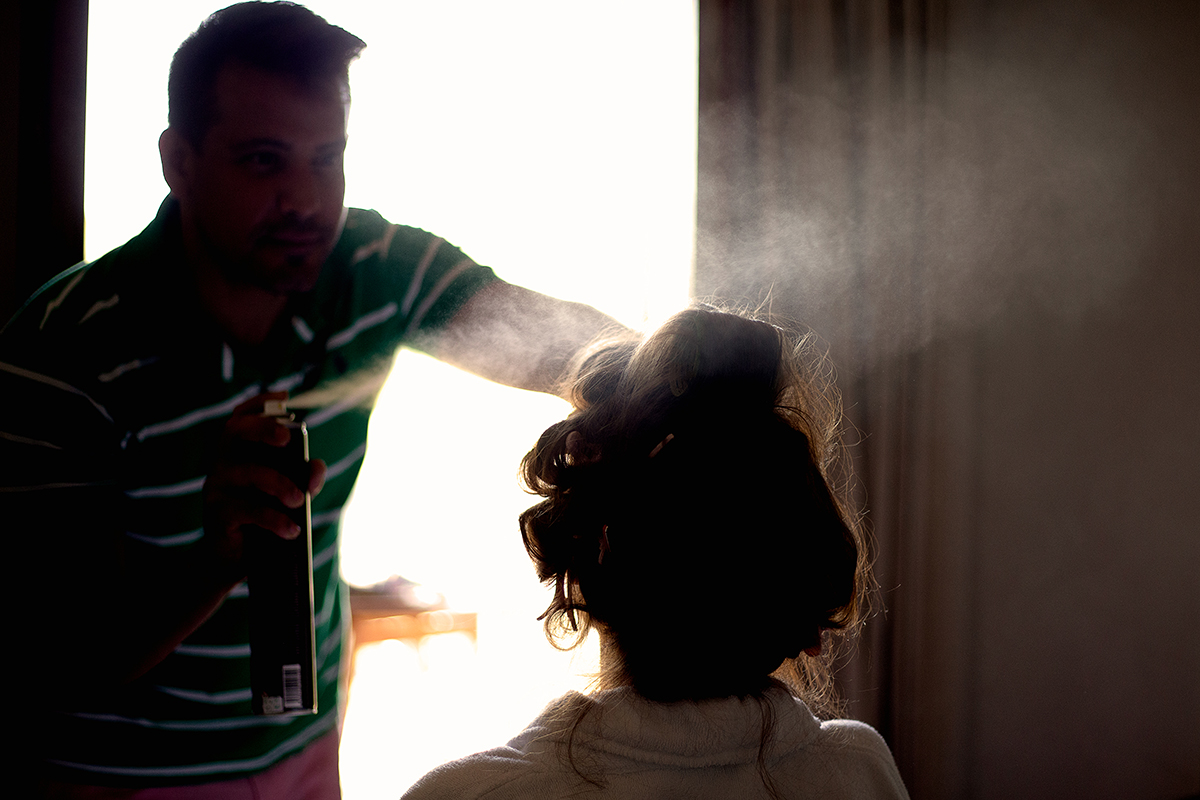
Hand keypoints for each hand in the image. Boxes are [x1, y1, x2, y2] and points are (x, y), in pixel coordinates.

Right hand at [202, 391, 326, 578]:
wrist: (237, 558)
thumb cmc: (264, 514)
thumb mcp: (289, 492)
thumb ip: (306, 477)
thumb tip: (316, 468)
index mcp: (239, 450)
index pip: (241, 416)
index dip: (259, 403)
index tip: (284, 397)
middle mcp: (223, 462)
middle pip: (234, 431)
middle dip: (262, 428)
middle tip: (285, 438)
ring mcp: (216, 486)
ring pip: (246, 471)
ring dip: (278, 483)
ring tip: (298, 501)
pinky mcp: (217, 513)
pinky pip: (246, 509)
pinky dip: (274, 519)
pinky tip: (292, 530)